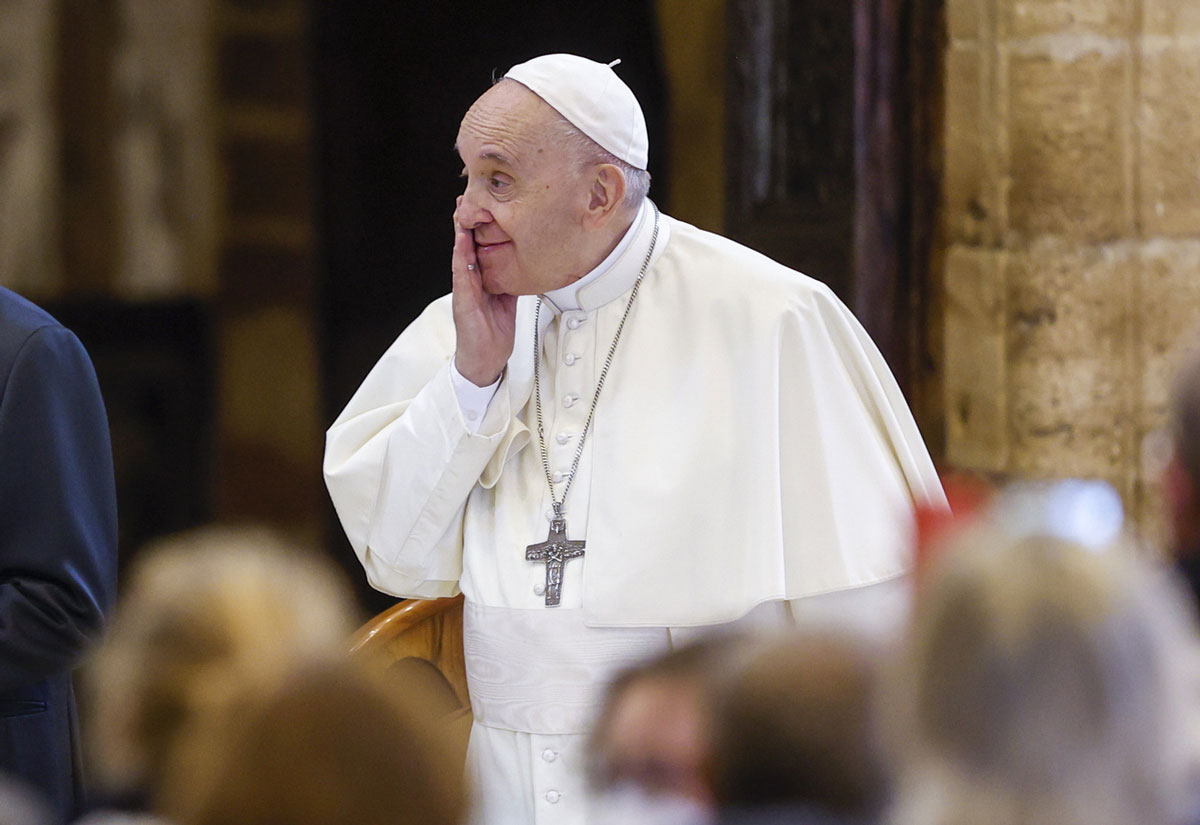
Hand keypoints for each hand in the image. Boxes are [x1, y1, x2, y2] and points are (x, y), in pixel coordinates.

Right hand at [452, 200, 516, 385]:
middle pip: (466, 246)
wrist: (486, 360)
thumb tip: (523, 263)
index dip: (479, 226)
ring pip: (460, 255)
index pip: (478, 248)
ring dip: (460, 233)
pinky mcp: (462, 301)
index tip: (482, 203)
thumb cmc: (494, 332)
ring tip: (461, 211)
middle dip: (466, 222)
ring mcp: (464, 290)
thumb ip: (509, 280)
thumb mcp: (507, 300)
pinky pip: (461, 275)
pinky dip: (461, 257)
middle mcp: (468, 282)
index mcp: (479, 280)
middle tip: (466, 195)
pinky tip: (462, 242)